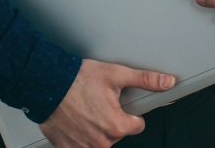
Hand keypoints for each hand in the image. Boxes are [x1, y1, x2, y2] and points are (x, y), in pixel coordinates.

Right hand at [39, 59, 174, 147]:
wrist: (47, 84)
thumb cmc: (78, 79)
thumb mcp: (116, 74)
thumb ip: (145, 80)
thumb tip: (167, 82)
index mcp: (117, 126)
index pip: (137, 125)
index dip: (130, 113)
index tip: (119, 105)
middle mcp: (102, 142)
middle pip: (117, 134)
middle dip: (111, 120)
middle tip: (98, 103)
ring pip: (101, 141)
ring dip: (97, 129)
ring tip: (86, 111)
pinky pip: (82, 147)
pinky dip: (81, 136)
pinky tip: (76, 121)